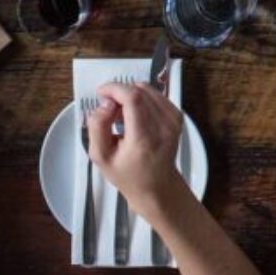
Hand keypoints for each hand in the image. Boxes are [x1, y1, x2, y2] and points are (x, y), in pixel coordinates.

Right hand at [86, 82, 190, 217]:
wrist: (156, 185)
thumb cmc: (127, 174)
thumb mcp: (101, 157)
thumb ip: (98, 128)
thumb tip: (106, 103)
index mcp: (144, 138)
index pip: (133, 98)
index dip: (115, 89)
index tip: (101, 92)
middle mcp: (163, 127)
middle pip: (140, 91)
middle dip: (120, 93)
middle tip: (109, 110)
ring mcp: (173, 121)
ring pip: (149, 90)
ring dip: (131, 95)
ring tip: (121, 115)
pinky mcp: (177, 117)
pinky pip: (158, 96)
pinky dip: (143, 99)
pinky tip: (135, 114)